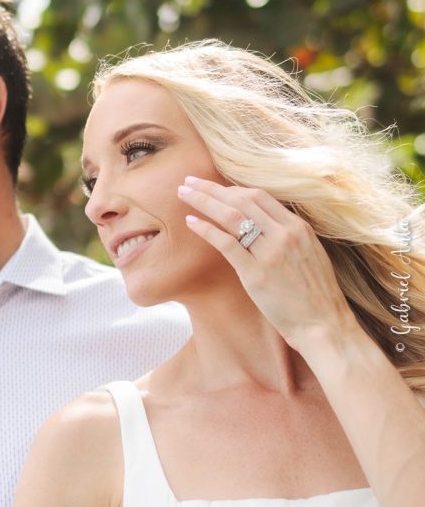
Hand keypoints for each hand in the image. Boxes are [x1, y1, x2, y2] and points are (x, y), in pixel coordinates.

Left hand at [177, 176, 357, 352]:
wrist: (324, 324)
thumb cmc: (316, 296)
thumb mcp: (310, 255)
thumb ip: (289, 237)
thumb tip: (265, 226)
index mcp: (298, 227)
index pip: (259, 196)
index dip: (232, 189)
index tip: (214, 187)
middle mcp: (284, 234)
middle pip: (241, 200)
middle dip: (212, 188)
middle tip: (189, 182)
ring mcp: (270, 253)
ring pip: (231, 216)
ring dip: (204, 201)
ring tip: (183, 193)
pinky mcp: (256, 274)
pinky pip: (226, 244)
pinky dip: (206, 230)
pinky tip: (190, 222)